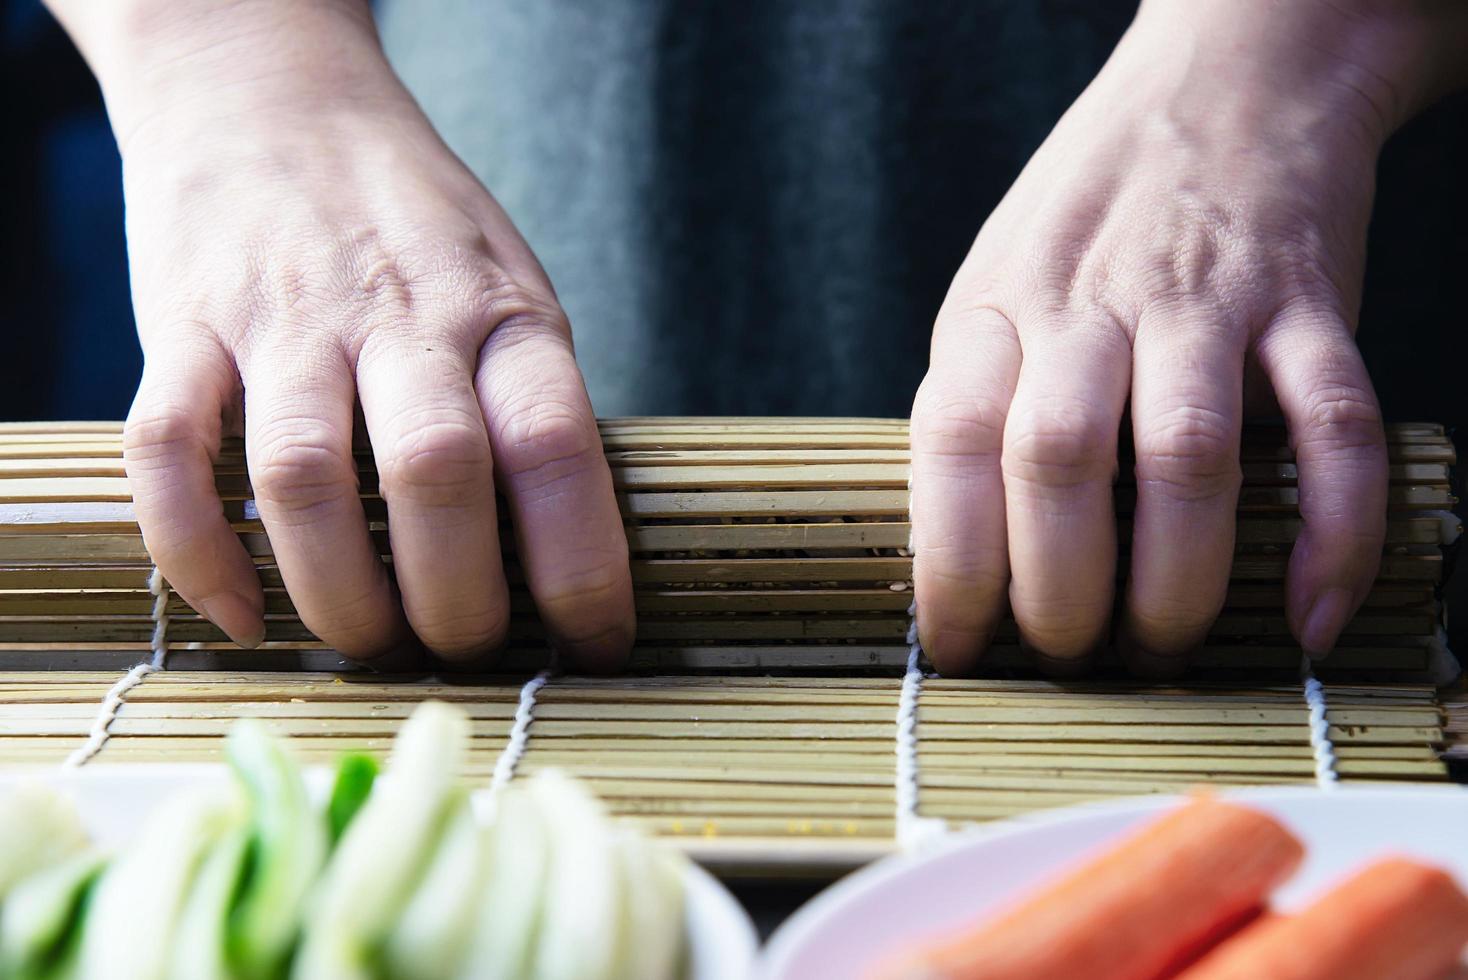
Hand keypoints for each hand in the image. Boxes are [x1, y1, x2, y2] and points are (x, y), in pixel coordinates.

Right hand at [77, 2, 634, 665]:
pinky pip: (168, 456)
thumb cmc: (413, 220)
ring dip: (340, 597)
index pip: (557, 449)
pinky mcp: (182, 330)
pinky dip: (199, 556)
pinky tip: (245, 614)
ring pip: (304, 483)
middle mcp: (397, 314)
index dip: (583, 569)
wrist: (271, 93)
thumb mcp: (508, 281)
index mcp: (500, 311)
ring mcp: (282, 320)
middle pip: (437, 478)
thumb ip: (527, 396)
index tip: (597, 645)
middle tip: (464, 654)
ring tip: (369, 644)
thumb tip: (559, 554)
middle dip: (457, 603)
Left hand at [910, 0, 1460, 675]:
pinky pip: (1334, 426)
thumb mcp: (994, 289)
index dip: (947, 565)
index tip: (957, 650)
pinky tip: (1313, 614)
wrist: (1227, 82)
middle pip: (1055, 461)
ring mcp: (1204, 300)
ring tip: (1163, 646)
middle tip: (1069, 659)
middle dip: (1058, 593)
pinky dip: (1333, 532)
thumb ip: (976, 399)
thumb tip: (955, 551)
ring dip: (1175, 580)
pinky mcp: (1308, 303)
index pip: (947, 443)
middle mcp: (1089, 303)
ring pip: (1184, 455)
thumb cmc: (1091, 217)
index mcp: (996, 308)